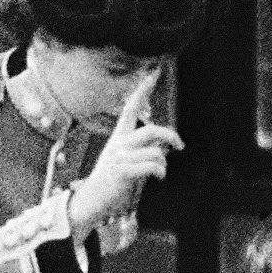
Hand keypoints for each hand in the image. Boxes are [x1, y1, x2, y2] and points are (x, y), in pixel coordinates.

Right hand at [68, 74, 182, 238]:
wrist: (91, 200)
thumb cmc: (112, 181)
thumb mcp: (126, 160)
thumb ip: (143, 150)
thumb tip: (164, 146)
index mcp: (119, 137)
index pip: (130, 107)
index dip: (142, 90)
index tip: (154, 72)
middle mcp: (119, 143)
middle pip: (151, 130)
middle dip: (170, 135)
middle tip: (180, 146)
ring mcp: (120, 157)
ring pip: (156, 152)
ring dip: (163, 163)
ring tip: (160, 172)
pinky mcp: (122, 172)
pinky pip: (152, 166)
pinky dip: (160, 172)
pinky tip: (159, 177)